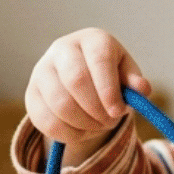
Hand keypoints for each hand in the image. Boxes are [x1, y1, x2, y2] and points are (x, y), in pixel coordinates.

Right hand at [24, 29, 153, 165]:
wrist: (79, 80)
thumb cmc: (109, 76)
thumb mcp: (126, 76)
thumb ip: (135, 82)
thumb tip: (142, 89)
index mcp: (92, 40)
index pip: (99, 59)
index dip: (109, 89)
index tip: (118, 112)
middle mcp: (63, 48)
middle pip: (76, 79)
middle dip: (96, 109)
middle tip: (109, 122)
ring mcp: (42, 70)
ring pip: (60, 103)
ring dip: (84, 124)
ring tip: (98, 126)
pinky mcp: (31, 94)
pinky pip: (46, 121)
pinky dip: (68, 134)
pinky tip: (81, 131)